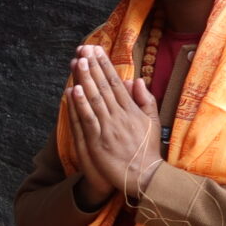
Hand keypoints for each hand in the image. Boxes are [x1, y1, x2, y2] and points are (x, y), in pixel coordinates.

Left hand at [68, 45, 157, 201]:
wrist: (145, 177)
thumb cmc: (147, 150)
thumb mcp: (152, 122)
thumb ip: (145, 100)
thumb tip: (137, 80)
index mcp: (132, 110)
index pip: (116, 82)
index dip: (104, 65)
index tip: (96, 50)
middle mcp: (120, 116)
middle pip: (104, 86)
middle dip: (92, 66)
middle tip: (83, 49)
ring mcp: (109, 128)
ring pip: (95, 99)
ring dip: (85, 79)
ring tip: (77, 62)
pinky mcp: (99, 142)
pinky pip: (88, 120)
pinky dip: (81, 105)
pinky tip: (73, 90)